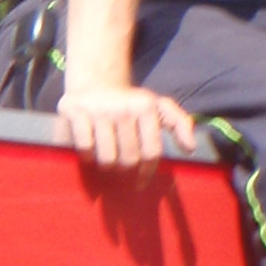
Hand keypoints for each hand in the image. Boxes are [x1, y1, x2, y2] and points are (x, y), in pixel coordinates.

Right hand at [58, 83, 195, 175]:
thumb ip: (179, 124)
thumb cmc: (131, 103)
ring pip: (107, 158)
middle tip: (120, 166)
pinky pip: (85, 149)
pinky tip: (90, 152)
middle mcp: (123, 106)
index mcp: (146, 106)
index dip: (147, 172)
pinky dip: (87, 156)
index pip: (151, 152)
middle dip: (125, 168)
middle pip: (129, 159)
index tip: (140, 183)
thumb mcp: (159, 107)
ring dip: (106, 165)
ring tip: (107, 158)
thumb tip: (190, 148)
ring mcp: (98, 108)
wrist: (96, 82)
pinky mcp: (74, 111)